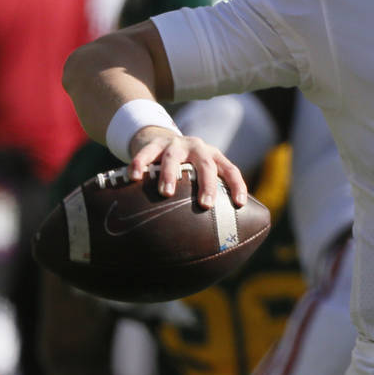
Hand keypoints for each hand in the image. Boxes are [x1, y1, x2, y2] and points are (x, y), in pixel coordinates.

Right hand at [128, 127, 247, 209]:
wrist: (161, 138)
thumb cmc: (186, 167)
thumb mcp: (199, 173)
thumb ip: (206, 194)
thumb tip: (214, 236)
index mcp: (213, 156)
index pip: (230, 170)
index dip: (237, 185)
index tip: (239, 204)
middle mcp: (197, 148)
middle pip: (206, 164)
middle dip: (207, 184)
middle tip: (205, 204)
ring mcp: (175, 144)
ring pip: (173, 157)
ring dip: (170, 174)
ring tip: (166, 193)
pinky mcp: (154, 143)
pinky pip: (146, 152)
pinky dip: (139, 164)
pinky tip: (134, 178)